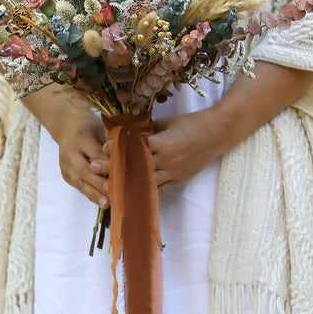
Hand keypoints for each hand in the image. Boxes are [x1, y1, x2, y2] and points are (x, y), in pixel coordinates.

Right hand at [22, 85, 110, 207]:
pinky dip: (90, 194)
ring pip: (79, 181)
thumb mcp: (101, 129)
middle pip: (84, 170)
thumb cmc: (89, 127)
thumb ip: (110, 145)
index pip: (95, 155)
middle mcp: (69, 151)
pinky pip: (78, 186)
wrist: (65, 127)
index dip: (108, 166)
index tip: (122, 176)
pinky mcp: (65, 174)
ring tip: (107, 203)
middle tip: (114, 193)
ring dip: (94, 194)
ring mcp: (64, 164)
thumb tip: (125, 162)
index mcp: (80, 137)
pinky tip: (101, 201)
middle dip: (99, 183)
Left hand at [96, 108, 228, 194]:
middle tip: (94, 168)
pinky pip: (157, 190)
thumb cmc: (192, 123)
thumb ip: (147, 130)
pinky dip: (142, 191)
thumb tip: (125, 135)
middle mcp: (168, 161)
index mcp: (164, 143)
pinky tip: (127, 192)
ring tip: (106, 184)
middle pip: (135, 167)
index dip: (117, 150)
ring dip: (124, 183)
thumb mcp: (167, 121)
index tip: (102, 150)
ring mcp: (173, 173)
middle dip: (113, 168)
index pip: (134, 148)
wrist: (218, 133)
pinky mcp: (178, 181)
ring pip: (144, 182)